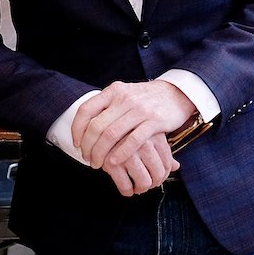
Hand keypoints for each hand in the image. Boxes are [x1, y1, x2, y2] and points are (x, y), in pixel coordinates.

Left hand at [72, 80, 193, 194]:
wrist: (176, 93)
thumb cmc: (146, 98)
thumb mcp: (124, 94)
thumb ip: (107, 106)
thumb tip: (85, 125)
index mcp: (114, 91)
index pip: (86, 109)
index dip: (77, 129)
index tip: (77, 143)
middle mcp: (125, 98)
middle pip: (97, 125)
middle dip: (88, 146)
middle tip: (87, 158)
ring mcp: (140, 109)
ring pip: (112, 134)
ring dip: (101, 153)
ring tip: (98, 164)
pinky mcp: (155, 122)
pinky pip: (133, 140)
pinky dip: (120, 153)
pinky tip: (114, 162)